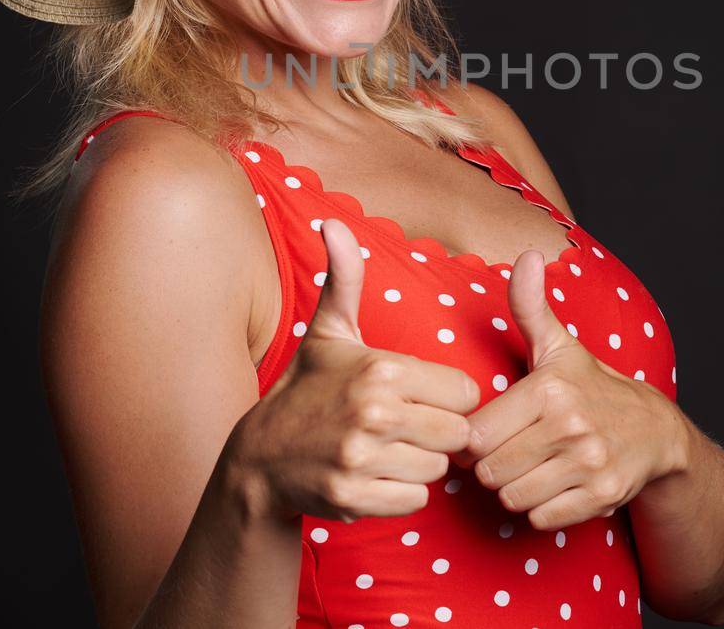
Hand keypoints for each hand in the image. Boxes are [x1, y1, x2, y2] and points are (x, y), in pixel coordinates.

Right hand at [233, 218, 481, 523]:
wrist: (259, 458)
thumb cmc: (307, 389)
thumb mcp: (329, 332)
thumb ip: (345, 278)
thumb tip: (332, 223)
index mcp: (382, 369)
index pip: (465, 391)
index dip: (446, 396)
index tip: (418, 396)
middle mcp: (374, 412)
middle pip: (457, 433)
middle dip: (437, 432)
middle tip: (405, 426)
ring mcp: (362, 458)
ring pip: (438, 470)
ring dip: (419, 464)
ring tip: (387, 449)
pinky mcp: (354, 497)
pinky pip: (415, 501)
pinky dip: (400, 494)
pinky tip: (374, 475)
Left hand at [455, 248, 687, 530]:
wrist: (656, 432)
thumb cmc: (592, 387)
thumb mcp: (559, 346)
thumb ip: (530, 305)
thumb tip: (528, 255)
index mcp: (549, 388)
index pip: (476, 434)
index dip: (473, 439)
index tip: (487, 432)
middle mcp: (570, 425)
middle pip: (490, 470)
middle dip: (492, 467)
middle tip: (509, 452)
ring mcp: (588, 463)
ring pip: (512, 497)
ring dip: (514, 489)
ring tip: (530, 468)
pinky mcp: (601, 497)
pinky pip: (541, 518)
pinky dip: (540, 509)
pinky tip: (553, 486)